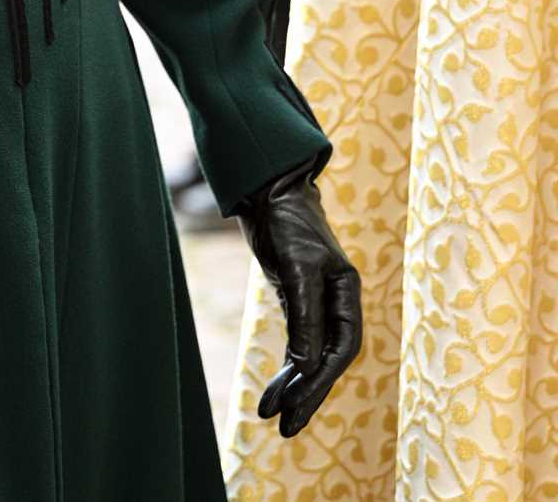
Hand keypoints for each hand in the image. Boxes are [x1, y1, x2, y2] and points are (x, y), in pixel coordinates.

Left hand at [237, 162, 362, 437]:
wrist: (269, 189)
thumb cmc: (287, 222)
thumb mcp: (297, 269)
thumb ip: (304, 317)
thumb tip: (304, 368)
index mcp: (348, 293)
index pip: (341, 348)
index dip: (320, 379)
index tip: (296, 403)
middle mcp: (338, 301)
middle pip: (327, 359)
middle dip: (308, 394)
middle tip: (285, 428)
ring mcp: (318, 302)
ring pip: (310, 354)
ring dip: (295, 385)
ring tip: (274, 417)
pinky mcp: (297, 299)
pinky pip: (297, 342)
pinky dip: (288, 366)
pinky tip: (279, 388)